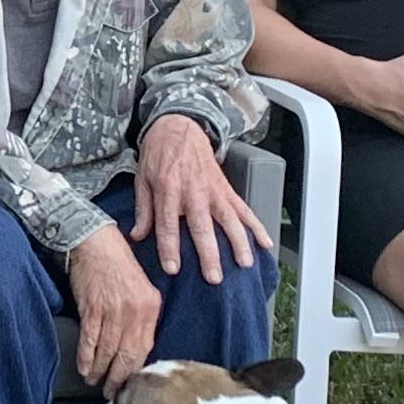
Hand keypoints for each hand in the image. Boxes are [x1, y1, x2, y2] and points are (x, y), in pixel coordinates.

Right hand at [65, 224, 159, 393]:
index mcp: (151, 307)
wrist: (94, 240)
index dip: (135, 369)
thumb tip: (134, 346)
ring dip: (99, 370)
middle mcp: (135, 312)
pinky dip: (86, 357)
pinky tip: (84, 367)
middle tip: (112, 392)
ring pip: (107, 352)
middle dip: (118, 377)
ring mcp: (113, 311)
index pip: (145, 348)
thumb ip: (141, 316)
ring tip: (94, 380)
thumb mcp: (140, 288)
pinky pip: (90, 341)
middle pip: (127, 355)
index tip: (128, 382)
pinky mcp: (92, 308)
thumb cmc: (116, 262)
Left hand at [129, 112, 262, 284]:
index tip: (173, 269)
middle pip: (202, 227)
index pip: (168, 224)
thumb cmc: (158, 154)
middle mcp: (193, 191)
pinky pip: (244, 209)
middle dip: (209, 253)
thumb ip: (143, 209)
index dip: (169, 248)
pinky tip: (265, 243)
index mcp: (168, 189)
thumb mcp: (142, 179)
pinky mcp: (227, 189)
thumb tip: (138, 236)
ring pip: (229, 219)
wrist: (179, 126)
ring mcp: (214, 190)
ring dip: (239, 242)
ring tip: (244, 263)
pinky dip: (257, 226)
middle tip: (214, 276)